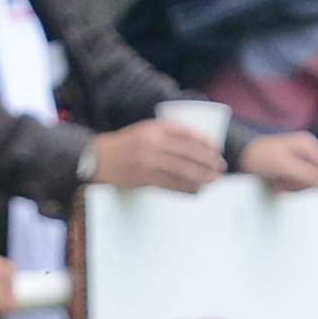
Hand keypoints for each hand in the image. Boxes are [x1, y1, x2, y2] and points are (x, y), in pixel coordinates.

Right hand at [90, 120, 224, 192]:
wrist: (96, 159)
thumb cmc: (124, 146)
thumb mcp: (143, 131)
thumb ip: (165, 135)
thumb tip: (196, 146)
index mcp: (153, 128)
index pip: (186, 133)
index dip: (205, 142)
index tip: (216, 149)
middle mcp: (151, 143)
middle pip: (188, 153)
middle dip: (208, 161)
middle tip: (220, 167)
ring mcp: (146, 161)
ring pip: (182, 170)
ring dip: (201, 177)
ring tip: (213, 180)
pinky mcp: (142, 178)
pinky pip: (170, 185)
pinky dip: (186, 188)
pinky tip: (195, 190)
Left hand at [238, 132, 317, 196]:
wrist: (237, 156)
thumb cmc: (258, 157)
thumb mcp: (284, 166)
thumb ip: (308, 175)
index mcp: (308, 145)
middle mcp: (306, 152)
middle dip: (300, 185)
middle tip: (283, 184)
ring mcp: (298, 161)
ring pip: (305, 183)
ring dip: (290, 187)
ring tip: (275, 182)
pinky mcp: (290, 169)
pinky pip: (295, 184)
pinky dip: (285, 187)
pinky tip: (274, 183)